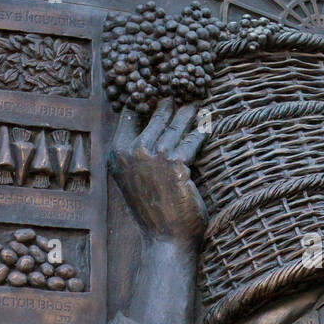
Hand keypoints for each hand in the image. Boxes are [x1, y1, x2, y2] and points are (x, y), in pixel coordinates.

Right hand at [109, 99, 206, 246]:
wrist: (165, 240)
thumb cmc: (153, 209)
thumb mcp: (134, 177)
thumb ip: (136, 150)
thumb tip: (153, 119)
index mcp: (116, 152)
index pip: (129, 111)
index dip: (145, 94)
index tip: (159, 83)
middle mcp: (132, 150)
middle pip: (156, 112)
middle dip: (172, 99)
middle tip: (186, 85)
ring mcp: (154, 156)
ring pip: (176, 123)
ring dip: (190, 111)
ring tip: (198, 102)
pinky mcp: (177, 164)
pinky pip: (193, 139)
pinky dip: (201, 130)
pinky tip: (207, 123)